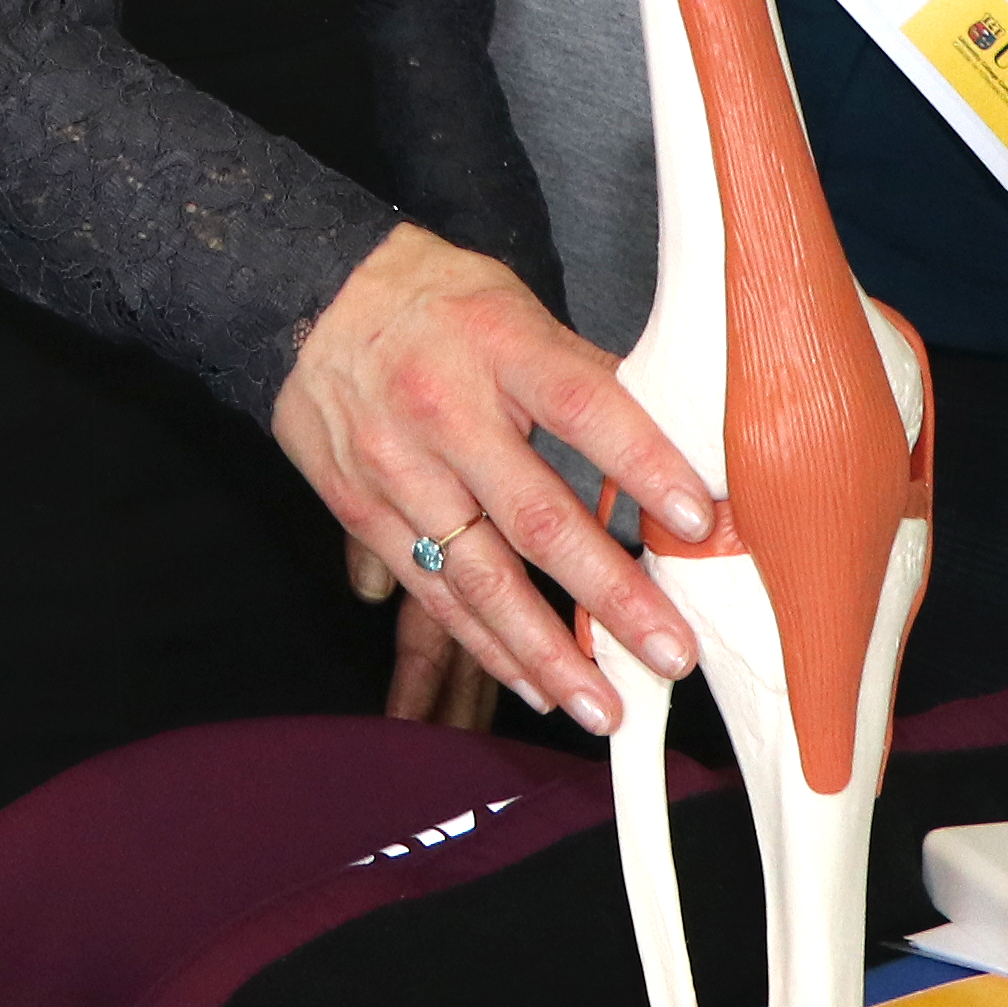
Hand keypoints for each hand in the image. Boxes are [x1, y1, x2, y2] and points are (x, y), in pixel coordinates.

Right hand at [273, 226, 710, 736]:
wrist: (308, 299)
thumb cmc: (436, 301)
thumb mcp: (513, 306)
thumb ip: (581, 373)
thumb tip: (675, 438)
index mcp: (497, 344)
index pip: (583, 405)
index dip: (642, 462)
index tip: (699, 520)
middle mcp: (445, 411)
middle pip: (537, 516)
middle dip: (611, 595)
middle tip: (672, 652)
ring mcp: (399, 469)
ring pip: (481, 577)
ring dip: (548, 651)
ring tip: (606, 707)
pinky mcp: (364, 512)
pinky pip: (432, 594)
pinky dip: (487, 647)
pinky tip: (536, 685)